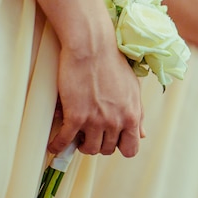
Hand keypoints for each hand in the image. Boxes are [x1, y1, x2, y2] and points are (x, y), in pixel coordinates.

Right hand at [48, 42, 142, 157]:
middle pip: (107, 150)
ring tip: (78, 136)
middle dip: (100, 143)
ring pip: (88, 149)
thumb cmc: (113, 64)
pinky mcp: (75, 115)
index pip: (130, 149)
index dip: (121, 148)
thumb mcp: (133, 90)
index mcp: (132, 116)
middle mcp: (115, 121)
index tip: (113, 141)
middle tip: (92, 134)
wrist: (93, 48)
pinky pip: (65, 140)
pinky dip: (58, 145)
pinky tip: (55, 145)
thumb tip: (142, 134)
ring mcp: (95, 120)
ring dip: (82, 145)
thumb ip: (138, 114)